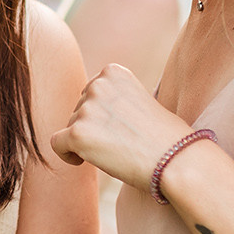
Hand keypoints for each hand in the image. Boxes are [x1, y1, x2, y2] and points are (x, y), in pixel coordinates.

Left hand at [50, 63, 191, 189]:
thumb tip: (87, 108)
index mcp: (113, 72)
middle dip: (92, 128)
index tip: (120, 128)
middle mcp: (97, 85)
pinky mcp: (78, 133)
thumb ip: (113, 98)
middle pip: (77, 110)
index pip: (90, 93)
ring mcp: (87, 108)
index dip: (101, 114)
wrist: (176, 160)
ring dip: (86, 142)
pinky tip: (86, 161)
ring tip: (116, 151)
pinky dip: (67, 155)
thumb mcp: (138, 101)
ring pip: (70, 127)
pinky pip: (57, 145)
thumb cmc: (164, 136)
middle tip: (120, 143)